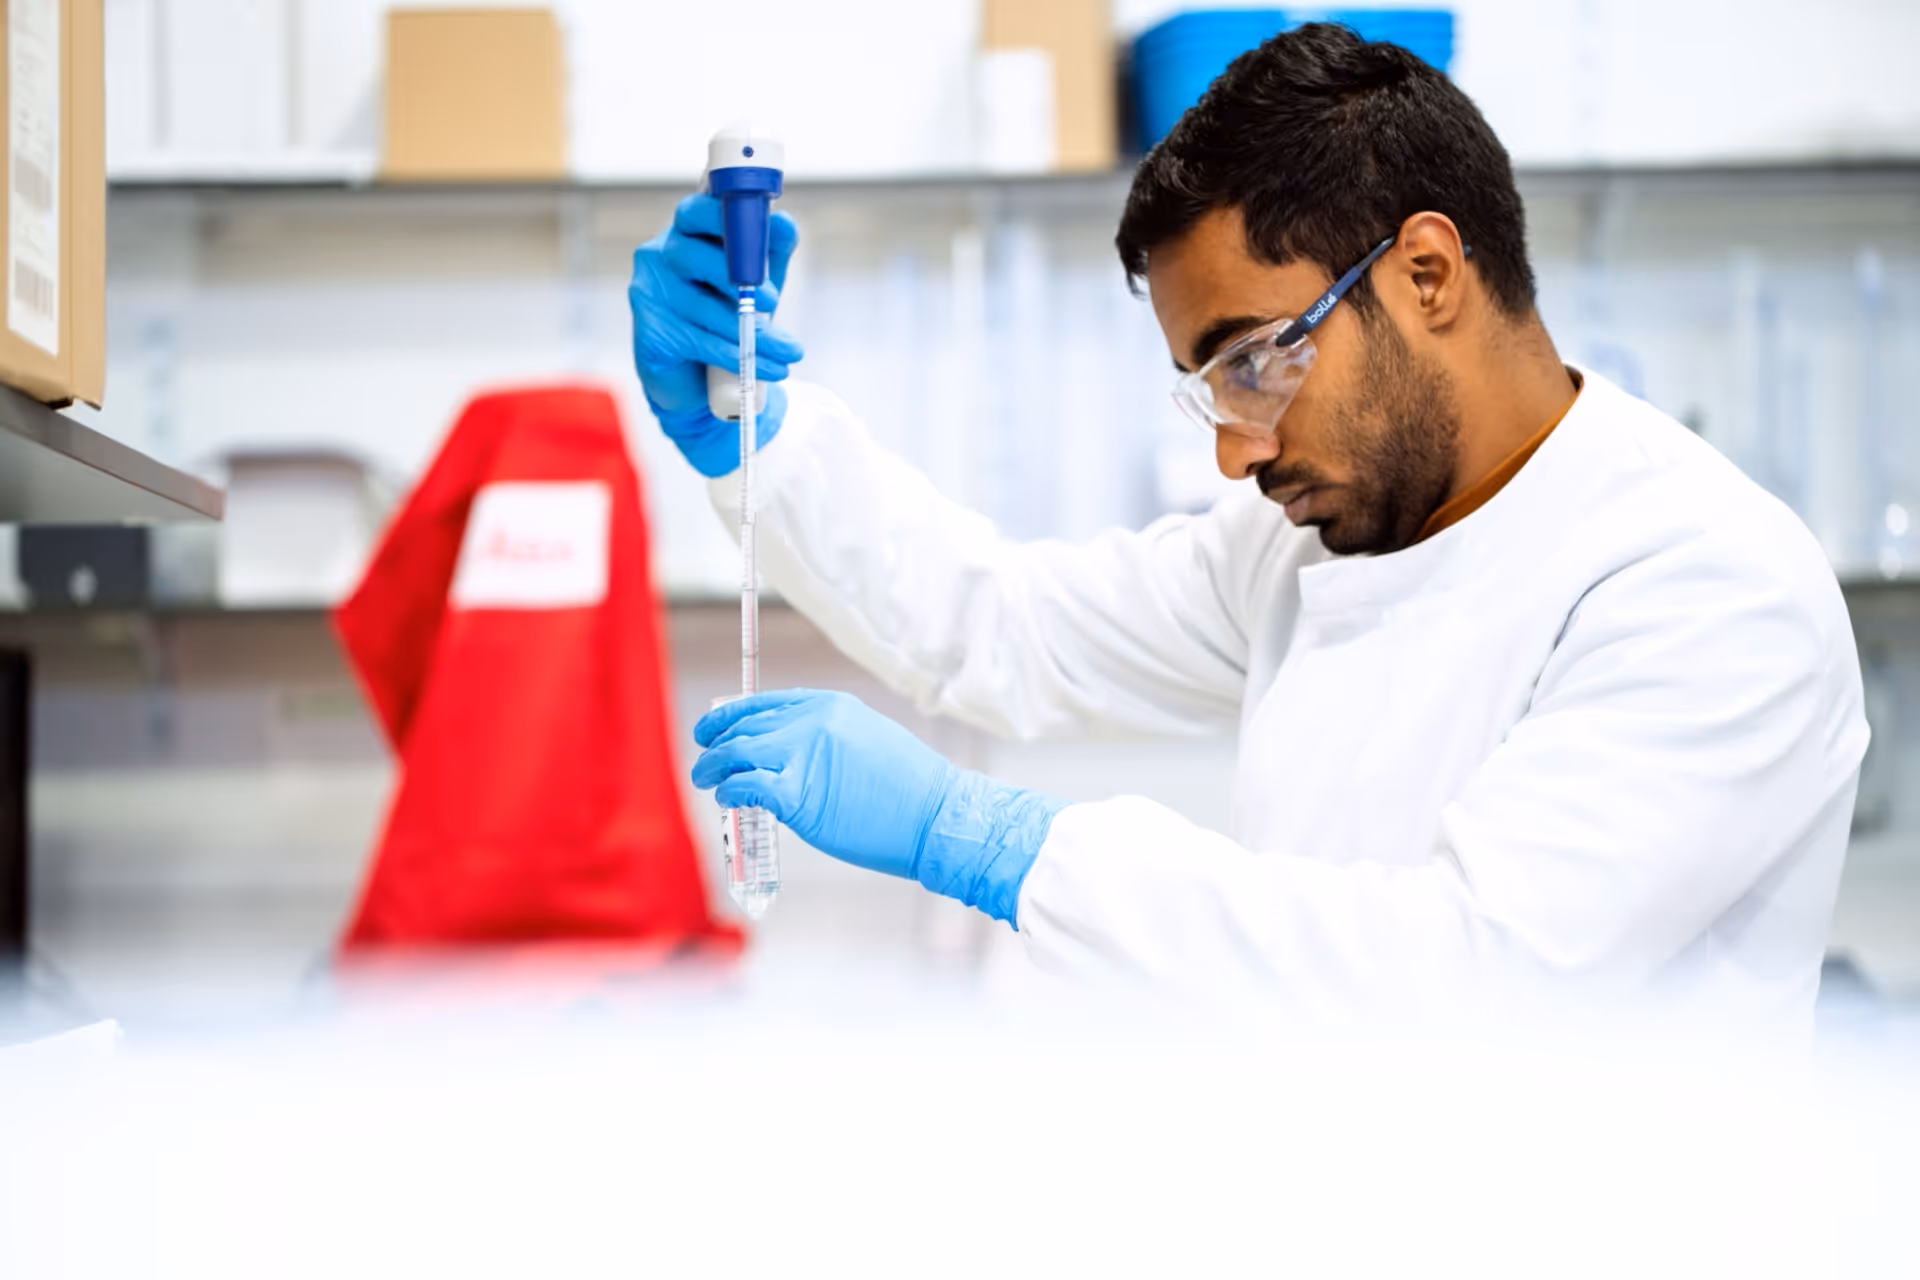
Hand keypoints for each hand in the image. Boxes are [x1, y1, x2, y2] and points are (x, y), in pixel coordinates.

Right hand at [628, 193, 802, 477]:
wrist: (698, 380)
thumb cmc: (728, 315)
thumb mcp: (757, 279)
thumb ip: (769, 249)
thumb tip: (783, 223)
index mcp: (686, 233)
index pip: (695, 210)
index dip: (724, 216)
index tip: (760, 230)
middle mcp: (658, 256)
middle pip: (690, 254)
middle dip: (736, 276)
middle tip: (774, 298)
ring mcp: (648, 294)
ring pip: (701, 306)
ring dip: (751, 331)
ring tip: (790, 351)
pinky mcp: (649, 333)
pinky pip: (698, 341)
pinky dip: (739, 356)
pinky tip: (771, 368)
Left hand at [692, 690, 1067, 925]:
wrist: (936, 817)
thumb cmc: (909, 789)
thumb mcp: (869, 739)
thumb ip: (827, 738)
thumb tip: (790, 752)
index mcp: (830, 705)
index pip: (764, 703)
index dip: (731, 716)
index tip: (713, 728)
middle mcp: (812, 723)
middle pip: (745, 727)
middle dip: (716, 743)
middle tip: (704, 760)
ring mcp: (804, 756)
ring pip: (736, 753)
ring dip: (713, 767)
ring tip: (707, 780)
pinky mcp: (798, 796)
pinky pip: (745, 788)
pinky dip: (729, 792)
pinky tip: (728, 800)